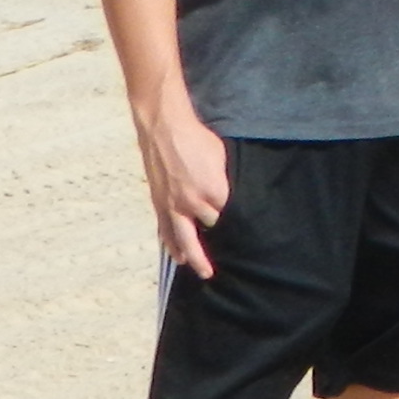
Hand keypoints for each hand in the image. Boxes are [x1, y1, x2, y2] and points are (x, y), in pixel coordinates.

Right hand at [135, 100, 228, 275]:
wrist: (164, 128)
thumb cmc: (197, 139)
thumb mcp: (222, 160)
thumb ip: (224, 183)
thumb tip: (226, 198)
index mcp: (215, 192)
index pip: (228, 216)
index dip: (232, 219)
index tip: (240, 224)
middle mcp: (193, 203)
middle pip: (209, 231)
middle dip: (214, 248)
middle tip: (221, 265)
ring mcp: (174, 205)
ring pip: (184, 238)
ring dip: (192, 255)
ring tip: (200, 271)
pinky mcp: (159, 202)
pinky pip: (165, 229)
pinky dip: (170, 244)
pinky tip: (175, 254)